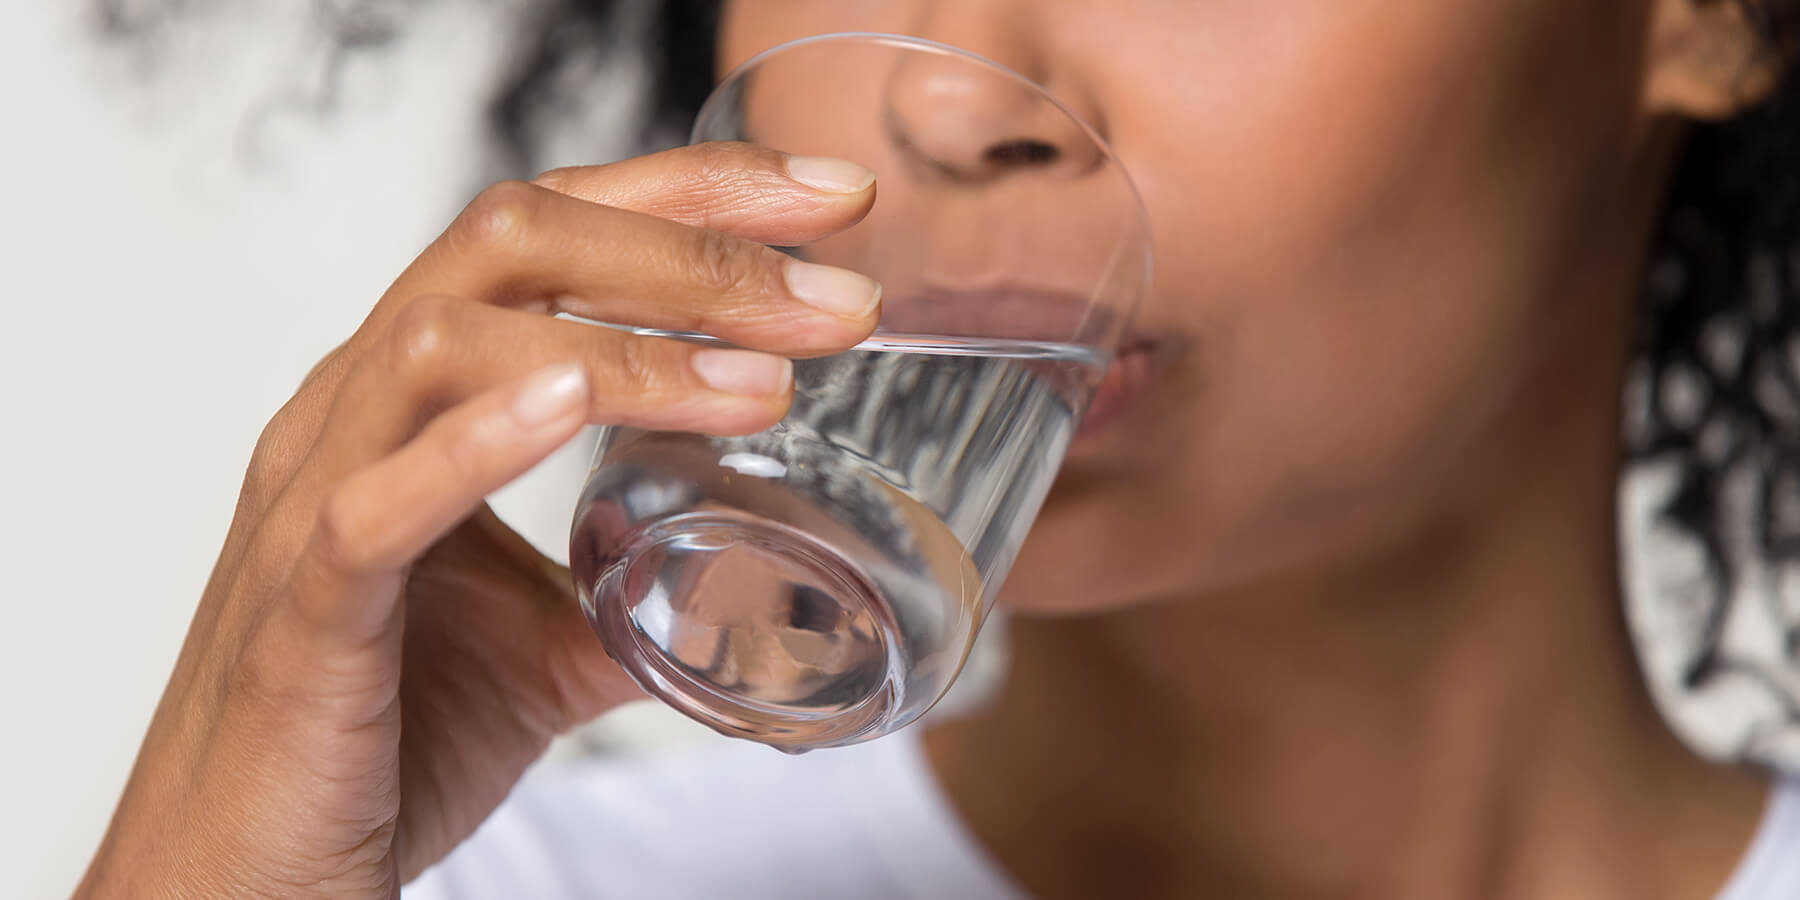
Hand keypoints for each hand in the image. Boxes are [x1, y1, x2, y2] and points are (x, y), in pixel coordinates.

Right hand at [76, 144, 879, 897]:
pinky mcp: (304, 605)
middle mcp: (357, 411)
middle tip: (834, 296)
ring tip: (762, 383)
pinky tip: (573, 403)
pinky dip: (477, 444)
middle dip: (689, 251)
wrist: (248, 872)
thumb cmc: (378, 733)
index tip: (827, 201)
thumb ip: (638, 585)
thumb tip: (758, 579)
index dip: (689, 196)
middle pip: (510, 244)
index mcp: (415, 396)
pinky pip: (374, 500)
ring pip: (445, 344)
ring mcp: (316, 494)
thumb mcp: (548, 642)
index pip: (550, 232)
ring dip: (625, 349)